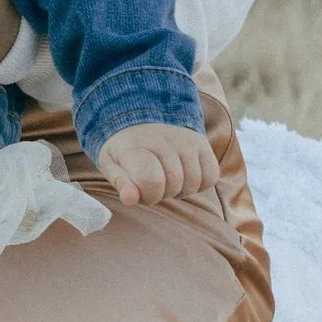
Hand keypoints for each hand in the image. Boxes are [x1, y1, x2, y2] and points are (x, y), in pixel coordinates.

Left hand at [92, 123, 221, 207]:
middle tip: (152, 184)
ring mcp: (186, 140)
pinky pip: (211, 177)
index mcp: (135, 146)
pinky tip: (184, 177)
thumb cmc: (124, 151)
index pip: (151, 181)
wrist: (141, 121)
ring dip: (180, 190)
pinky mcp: (202, 144)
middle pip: (173, 185)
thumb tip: (129, 200)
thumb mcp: (110, 164)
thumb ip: (120, 183)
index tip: (138, 190)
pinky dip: (199, 184)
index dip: (147, 195)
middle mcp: (164, 140)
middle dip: (162, 193)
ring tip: (167, 179)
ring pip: (193, 183)